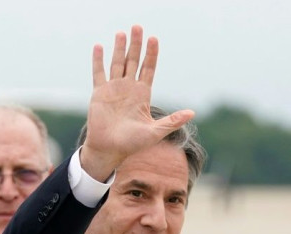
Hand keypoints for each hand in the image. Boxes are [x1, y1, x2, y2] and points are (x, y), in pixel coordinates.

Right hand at [81, 25, 194, 181]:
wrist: (110, 149)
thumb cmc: (132, 144)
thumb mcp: (155, 132)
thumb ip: (171, 121)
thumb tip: (192, 113)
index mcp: (142, 94)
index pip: (148, 68)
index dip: (151, 54)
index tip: (154, 39)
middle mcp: (128, 88)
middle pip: (133, 61)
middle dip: (136, 44)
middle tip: (137, 27)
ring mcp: (113, 89)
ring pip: (117, 63)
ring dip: (119, 47)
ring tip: (122, 32)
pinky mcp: (99, 93)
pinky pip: (98, 73)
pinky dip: (98, 60)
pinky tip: (99, 46)